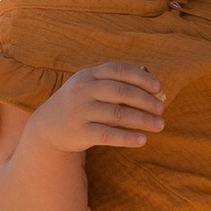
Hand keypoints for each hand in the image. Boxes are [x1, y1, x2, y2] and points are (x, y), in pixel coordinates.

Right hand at [31, 62, 166, 153]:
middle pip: (121, 92)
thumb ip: (115, 84)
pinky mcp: (80, 132)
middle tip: (162, 109)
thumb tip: (153, 88)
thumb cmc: (80, 105)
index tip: (158, 87)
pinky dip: (127, 138)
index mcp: (88, 75)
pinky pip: (108, 135)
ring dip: (143, 120)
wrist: (48, 127)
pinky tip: (143, 140)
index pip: (118, 70)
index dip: (141, 77)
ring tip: (159, 125)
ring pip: (118, 114)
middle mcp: (83, 91)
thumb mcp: (90, 87)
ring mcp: (80, 111)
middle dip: (146, 100)